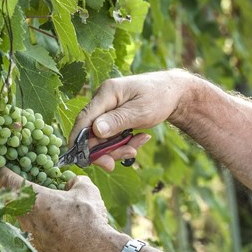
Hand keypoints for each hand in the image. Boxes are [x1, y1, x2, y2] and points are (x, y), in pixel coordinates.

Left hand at [0, 167, 127, 251]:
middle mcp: (26, 218)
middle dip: (16, 191)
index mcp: (34, 199)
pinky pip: (33, 232)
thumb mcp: (86, 190)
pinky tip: (56, 223)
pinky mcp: (39, 249)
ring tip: (43, 204)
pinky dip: (40, 225)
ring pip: (23, 217)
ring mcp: (31, 236)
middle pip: (12, 201)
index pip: (7, 181)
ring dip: (29, 209)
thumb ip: (75, 181)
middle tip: (23, 183)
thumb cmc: (89, 218)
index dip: (0, 170)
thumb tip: (70, 182)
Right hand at [70, 70, 194, 170]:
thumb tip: (95, 131)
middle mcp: (103, 100)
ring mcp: (108, 109)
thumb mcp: (141, 111)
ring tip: (137, 147)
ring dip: (118, 148)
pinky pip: (112, 136)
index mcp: (106, 93)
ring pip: (103, 138)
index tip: (80, 159)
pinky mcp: (113, 117)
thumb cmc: (159, 98)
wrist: (174, 93)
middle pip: (92, 132)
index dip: (78, 140)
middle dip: (106, 150)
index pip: (84, 118)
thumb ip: (117, 121)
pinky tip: (140, 139)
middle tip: (122, 159)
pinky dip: (124, 143)